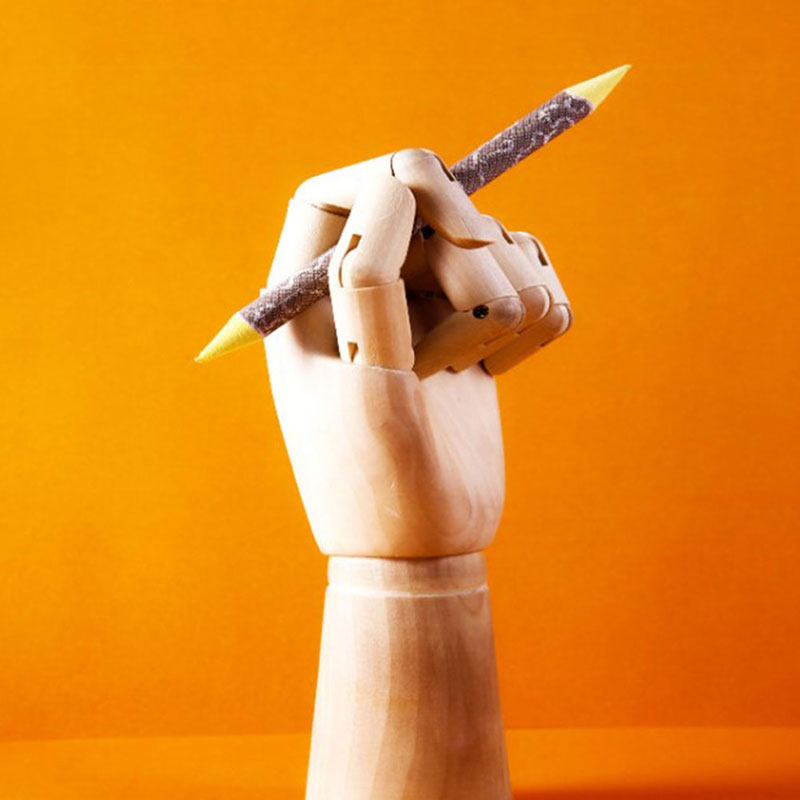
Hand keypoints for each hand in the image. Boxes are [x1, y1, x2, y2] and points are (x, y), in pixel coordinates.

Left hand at [264, 149, 570, 557]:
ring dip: (509, 301)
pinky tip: (504, 370)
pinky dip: (542, 315)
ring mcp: (427, 305)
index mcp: (310, 296)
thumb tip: (397, 184)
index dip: (397, 179)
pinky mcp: (478, 327)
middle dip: (471, 264)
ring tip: (470, 371)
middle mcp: (368, 288)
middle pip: (435, 205)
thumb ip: (369, 285)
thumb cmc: (378, 483)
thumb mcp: (367, 388)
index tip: (451, 222)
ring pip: (498, 240)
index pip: (340, 190)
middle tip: (458, 347)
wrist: (424, 545)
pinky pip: (534, 273)